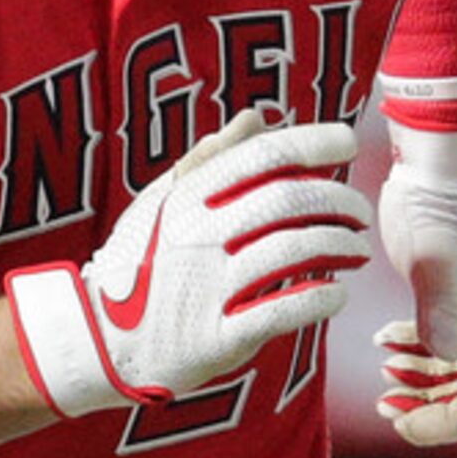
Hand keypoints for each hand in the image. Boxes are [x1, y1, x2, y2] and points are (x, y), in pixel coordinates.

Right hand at [8, 109, 371, 416]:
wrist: (97, 339)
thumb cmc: (138, 264)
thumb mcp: (162, 203)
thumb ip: (211, 160)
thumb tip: (257, 118)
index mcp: (188, 197)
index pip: (263, 155)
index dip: (314, 141)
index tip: (347, 140)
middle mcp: (198, 236)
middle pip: (289, 200)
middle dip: (339, 199)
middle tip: (359, 210)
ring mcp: (207, 287)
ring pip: (295, 251)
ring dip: (340, 246)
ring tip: (356, 250)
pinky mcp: (216, 337)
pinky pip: (283, 311)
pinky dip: (321, 298)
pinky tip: (336, 294)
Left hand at [373, 113, 456, 445]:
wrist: (444, 162)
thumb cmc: (439, 206)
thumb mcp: (433, 257)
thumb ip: (437, 307)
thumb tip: (442, 355)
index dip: (445, 425)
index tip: (400, 421)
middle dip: (430, 408)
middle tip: (385, 403)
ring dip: (423, 384)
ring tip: (383, 376)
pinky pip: (450, 345)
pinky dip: (420, 353)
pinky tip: (386, 341)